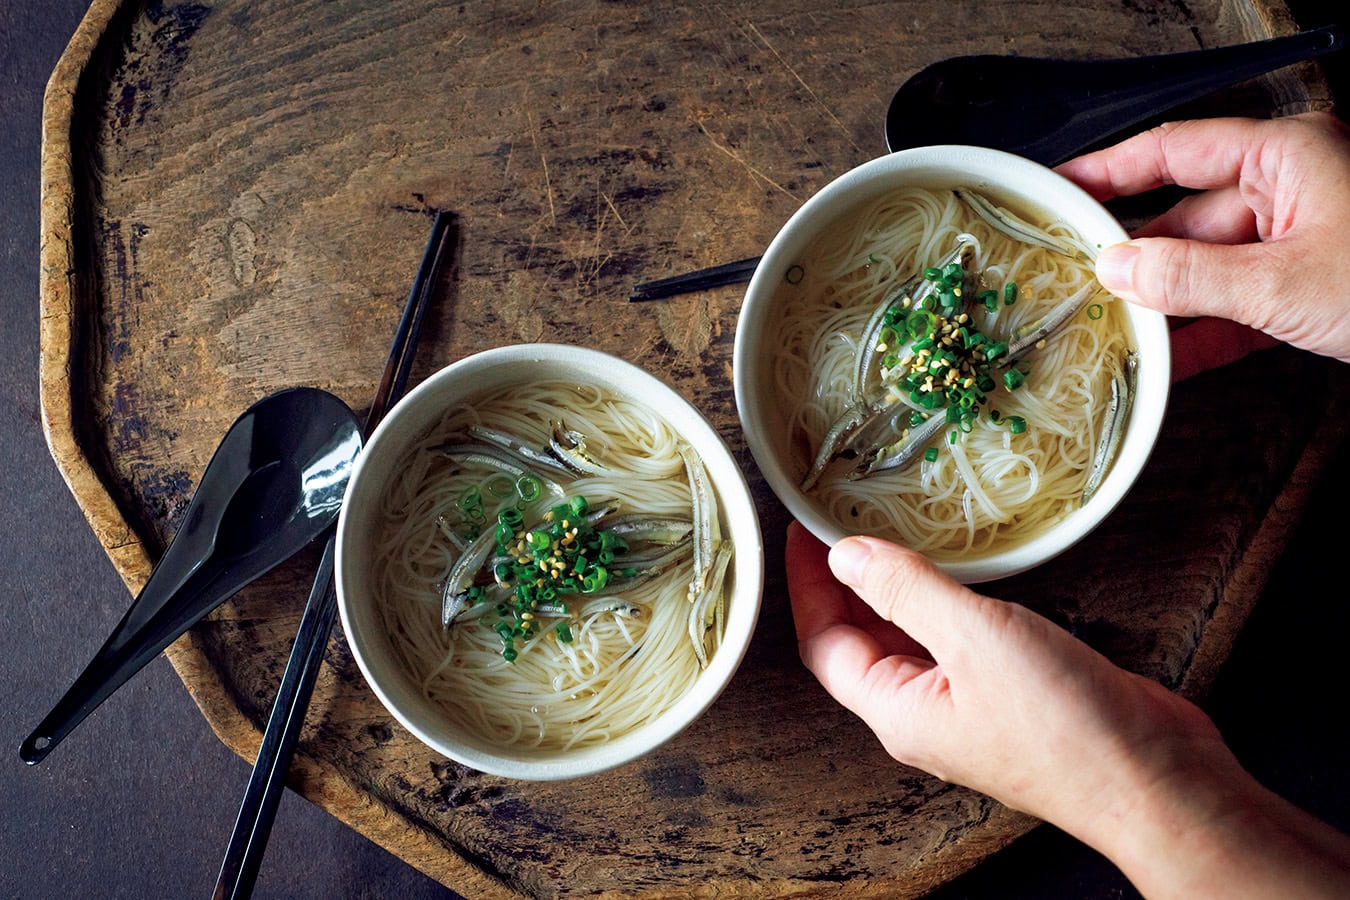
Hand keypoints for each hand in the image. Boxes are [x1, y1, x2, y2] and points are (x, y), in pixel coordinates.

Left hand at [786, 523, 1349, 895]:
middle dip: (844, 582)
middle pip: (859, 641)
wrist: (1155, 781)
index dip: (806, 583)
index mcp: (896, 710)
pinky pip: (956, 642)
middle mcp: (922, 713)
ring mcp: (966, 707)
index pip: (822, 642)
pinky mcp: (1009, 696)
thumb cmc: (1064, 726)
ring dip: (894, 590)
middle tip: (843, 520)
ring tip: (888, 533)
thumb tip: (844, 555)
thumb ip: (906, 591)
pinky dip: (944, 602)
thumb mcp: (974, 638)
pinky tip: (956, 571)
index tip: (805, 530)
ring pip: (909, 639)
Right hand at [1056, 113, 1349, 380]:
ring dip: (1167, 307)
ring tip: (1114, 330)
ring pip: (1208, 269)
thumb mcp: (1283, 281)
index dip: (1110, 169)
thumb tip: (1117, 268)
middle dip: (1137, 261)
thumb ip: (1192, 276)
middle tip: (1078, 284)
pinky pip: (1238, 307)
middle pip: (1185, 219)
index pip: (1174, 151)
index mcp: (1286, 156)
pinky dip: (1205, 335)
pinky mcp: (1307, 290)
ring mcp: (1299, 241)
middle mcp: (1290, 190)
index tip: (1060, 187)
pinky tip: (1166, 361)